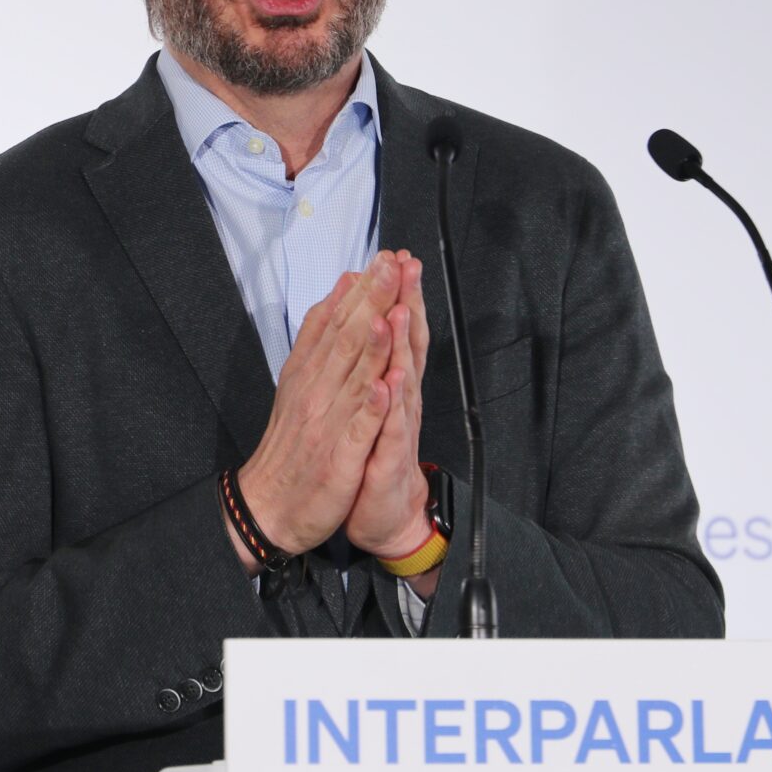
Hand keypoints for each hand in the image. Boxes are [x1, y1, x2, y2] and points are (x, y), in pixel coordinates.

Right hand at [233, 250, 403, 559]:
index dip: (361, 291)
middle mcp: (317, 392)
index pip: (336, 323)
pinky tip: (382, 384)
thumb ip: (318, 335)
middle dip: (371, 302)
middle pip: (346, 341)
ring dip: (372, 342)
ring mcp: (328, 424)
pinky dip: (370, 407)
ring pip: (353, 378)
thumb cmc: (290, 443)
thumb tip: (339, 291)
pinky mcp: (339, 458)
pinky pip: (357, 429)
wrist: (269, 504)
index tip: (382, 259)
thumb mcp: (297, 380)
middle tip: (391, 266)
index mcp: (309, 373)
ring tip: (390, 308)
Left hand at [343, 252, 433, 561]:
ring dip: (402, 347)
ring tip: (401, 311)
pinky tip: (390, 384)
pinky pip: (390, 430)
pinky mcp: (384, 461)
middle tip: (408, 266)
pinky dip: (390, 406)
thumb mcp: (366, 404)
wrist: (371, 513)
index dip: (399, 295)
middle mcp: (397, 402)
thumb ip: (371, 364)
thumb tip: (369, 319)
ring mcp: (393, 430)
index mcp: (389, 385)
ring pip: (401, 382)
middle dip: (406, 305)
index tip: (398, 257)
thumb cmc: (363, 458)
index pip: (398, 333)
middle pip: (406, 347)